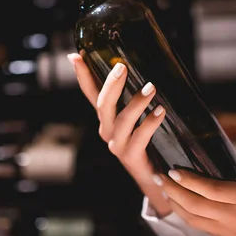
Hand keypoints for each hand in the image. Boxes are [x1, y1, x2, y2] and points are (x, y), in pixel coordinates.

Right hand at [67, 53, 170, 215]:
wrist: (155, 180)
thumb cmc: (149, 143)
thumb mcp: (138, 118)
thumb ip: (137, 99)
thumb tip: (148, 71)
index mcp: (105, 119)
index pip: (91, 93)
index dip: (82, 75)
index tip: (74, 56)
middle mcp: (106, 131)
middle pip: (103, 104)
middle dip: (111, 84)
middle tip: (123, 67)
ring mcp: (117, 145)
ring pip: (121, 120)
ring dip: (136, 103)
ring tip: (152, 88)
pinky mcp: (132, 157)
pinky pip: (139, 137)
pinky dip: (150, 123)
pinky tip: (160, 111)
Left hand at [157, 154, 235, 235]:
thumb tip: (225, 155)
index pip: (208, 188)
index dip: (187, 179)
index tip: (172, 168)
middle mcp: (233, 216)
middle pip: (194, 204)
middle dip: (172, 189)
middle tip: (159, 175)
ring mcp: (227, 232)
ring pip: (192, 219)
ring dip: (174, 203)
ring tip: (163, 188)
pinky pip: (199, 226)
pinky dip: (186, 213)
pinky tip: (179, 203)